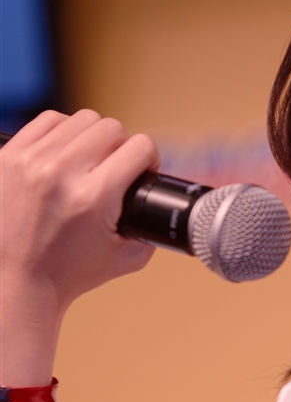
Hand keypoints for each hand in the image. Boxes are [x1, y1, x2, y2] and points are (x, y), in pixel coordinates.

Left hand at [0, 109, 158, 325]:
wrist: (18, 282)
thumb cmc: (70, 274)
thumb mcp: (128, 258)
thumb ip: (152, 227)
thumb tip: (163, 200)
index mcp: (94, 197)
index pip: (140, 147)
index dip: (150, 159)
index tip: (144, 171)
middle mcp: (61, 173)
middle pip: (111, 128)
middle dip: (122, 147)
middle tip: (116, 169)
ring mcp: (31, 162)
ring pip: (81, 120)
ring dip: (93, 137)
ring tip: (90, 161)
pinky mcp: (9, 156)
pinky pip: (48, 121)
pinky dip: (63, 132)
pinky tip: (65, 153)